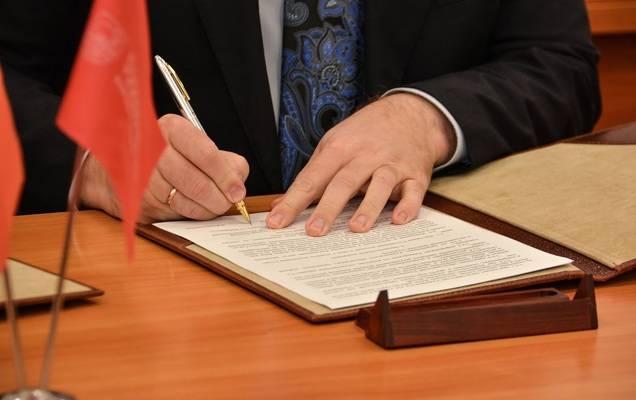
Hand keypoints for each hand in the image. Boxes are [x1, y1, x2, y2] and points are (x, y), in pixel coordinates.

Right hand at [80, 114, 248, 223]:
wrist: (118, 167)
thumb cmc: (166, 154)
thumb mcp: (194, 145)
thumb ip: (223, 159)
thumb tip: (238, 181)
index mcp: (170, 128)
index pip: (205, 153)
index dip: (225, 175)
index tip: (238, 190)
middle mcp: (152, 150)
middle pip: (197, 182)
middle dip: (219, 198)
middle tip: (229, 201)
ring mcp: (142, 177)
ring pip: (187, 201)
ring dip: (208, 208)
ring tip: (214, 204)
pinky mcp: (138, 201)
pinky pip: (174, 213)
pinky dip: (192, 214)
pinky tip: (196, 207)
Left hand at [266, 93, 455, 235]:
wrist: (410, 115)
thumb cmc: (366, 134)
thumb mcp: (334, 144)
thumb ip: (311, 175)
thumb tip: (279, 205)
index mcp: (340, 148)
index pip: (312, 178)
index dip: (294, 201)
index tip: (277, 223)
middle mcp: (365, 156)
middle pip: (344, 182)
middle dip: (328, 207)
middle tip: (314, 231)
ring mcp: (392, 164)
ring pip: (380, 185)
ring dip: (369, 207)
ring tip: (356, 229)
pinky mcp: (416, 174)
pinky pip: (414, 191)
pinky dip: (408, 206)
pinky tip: (398, 221)